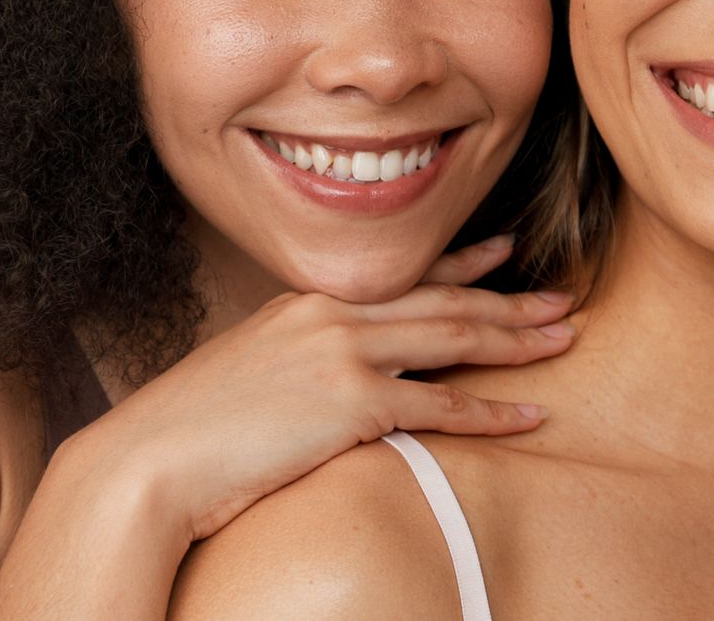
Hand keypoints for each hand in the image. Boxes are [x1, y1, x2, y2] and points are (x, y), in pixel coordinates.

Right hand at [58, 235, 573, 542]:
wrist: (147, 462)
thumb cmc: (192, 430)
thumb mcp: (253, 368)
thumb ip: (303, 355)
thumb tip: (339, 374)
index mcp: (309, 301)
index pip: (405, 275)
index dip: (464, 262)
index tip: (506, 251)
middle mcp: (334, 314)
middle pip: (445, 301)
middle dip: (512, 300)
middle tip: (562, 300)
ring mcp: (345, 354)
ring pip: (456, 338)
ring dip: (518, 340)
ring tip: (565, 339)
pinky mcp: (353, 402)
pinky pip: (443, 406)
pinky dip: (493, 412)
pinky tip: (529, 414)